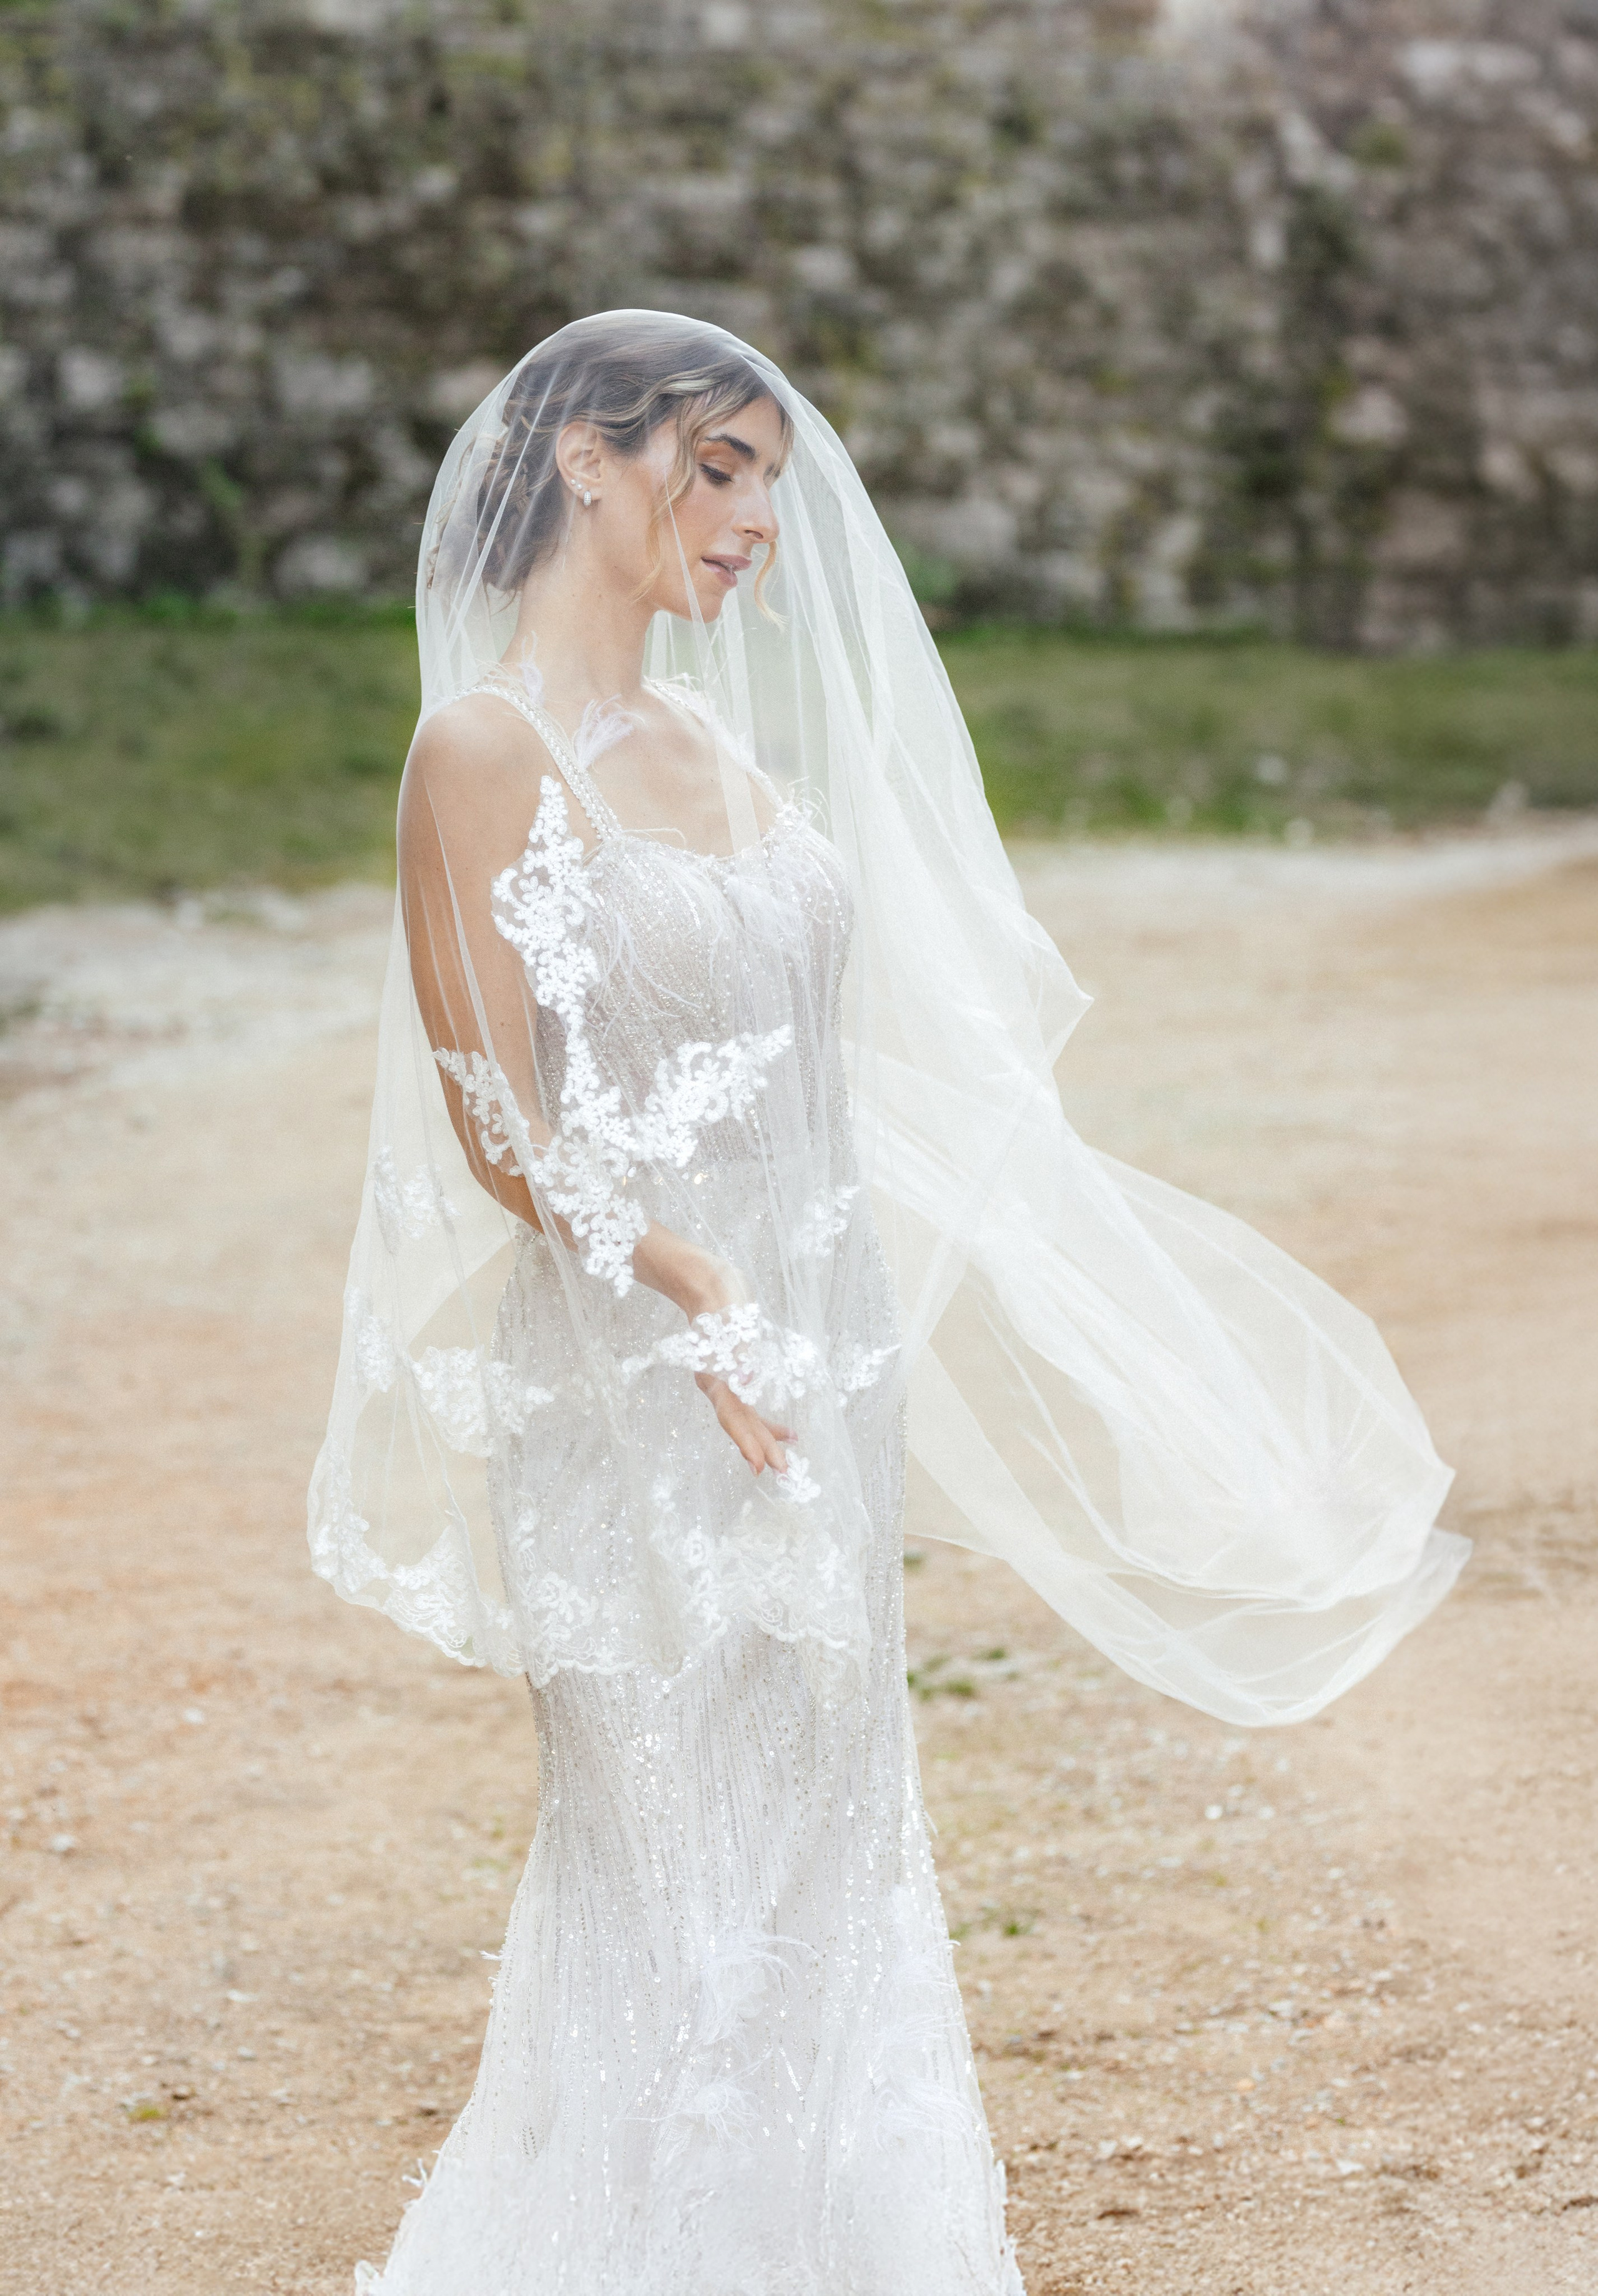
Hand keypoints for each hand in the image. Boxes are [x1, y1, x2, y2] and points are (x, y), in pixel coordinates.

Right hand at [631, 1223, 792, 1474]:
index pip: (734, 1415)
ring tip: (787, 1453)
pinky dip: (763, 1417)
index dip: (748, 1441)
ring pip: (744, 1416)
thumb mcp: (731, 1318)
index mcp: (716, 1375)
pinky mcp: (731, 1372)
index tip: (762, 1466)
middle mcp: (717, 1383)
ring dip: (763, 1435)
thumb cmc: (717, 1295)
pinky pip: (747, 1403)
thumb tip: (744, 1383)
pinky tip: (782, 1425)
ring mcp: (723, 1379)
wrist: (701, 1279)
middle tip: (784, 1472)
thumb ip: (738, 1352)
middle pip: (740, 1422)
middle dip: (761, 1446)